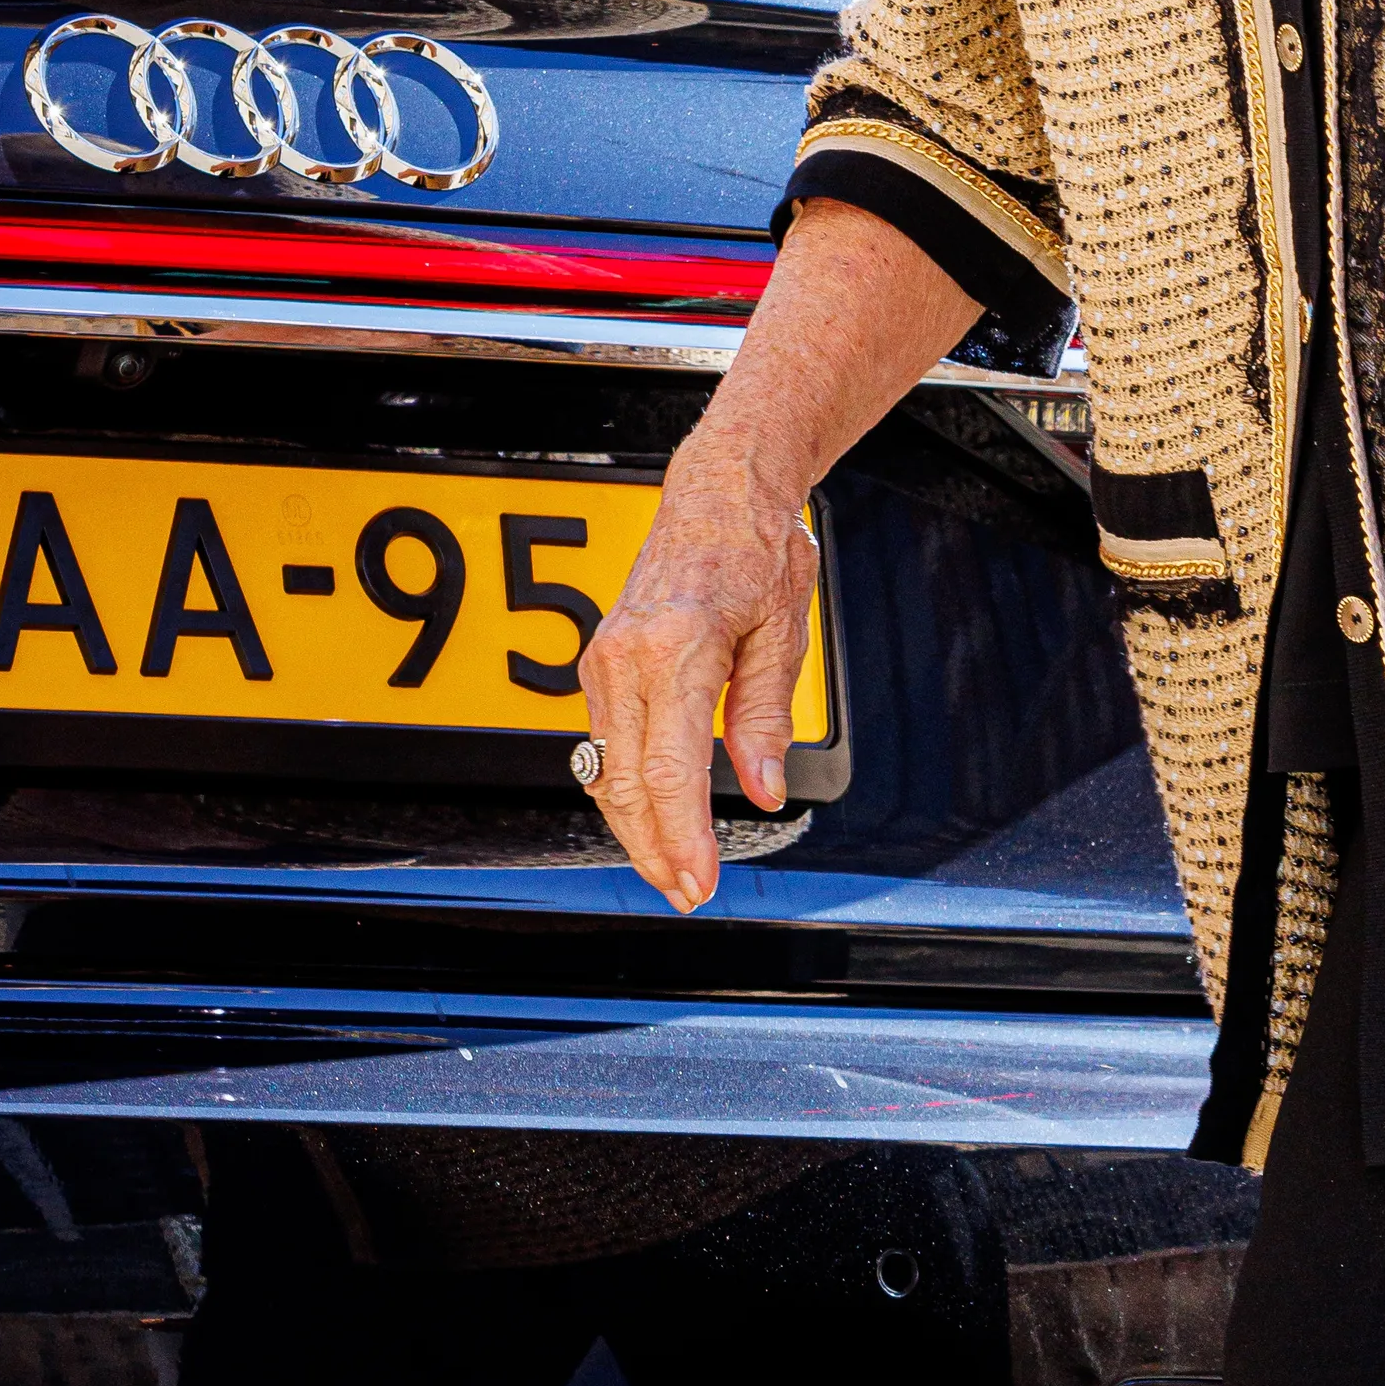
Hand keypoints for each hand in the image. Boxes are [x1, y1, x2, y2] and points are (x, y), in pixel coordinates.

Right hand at [580, 428, 815, 912]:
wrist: (716, 492)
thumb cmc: (756, 549)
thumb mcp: (784, 634)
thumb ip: (765, 717)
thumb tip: (761, 788)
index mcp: (676, 647)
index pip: (671, 769)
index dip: (684, 836)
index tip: (701, 880)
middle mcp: (626, 657)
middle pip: (629, 782)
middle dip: (655, 849)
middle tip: (687, 893)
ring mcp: (603, 661)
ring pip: (608, 770)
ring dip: (635, 828)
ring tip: (672, 870)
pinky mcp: (600, 664)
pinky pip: (606, 744)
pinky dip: (625, 789)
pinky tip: (650, 819)